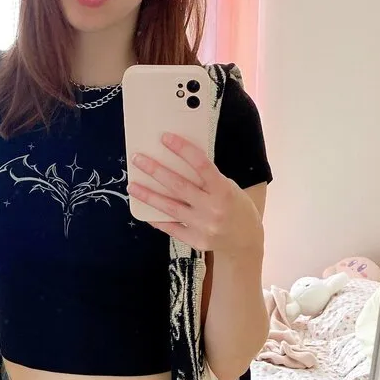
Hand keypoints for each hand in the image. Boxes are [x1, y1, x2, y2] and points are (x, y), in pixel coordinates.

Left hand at [128, 133, 262, 256]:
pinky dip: (157, 219)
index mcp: (223, 190)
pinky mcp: (196, 241)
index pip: (201, 165)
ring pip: (170, 208)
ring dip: (149, 195)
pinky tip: (145, 211)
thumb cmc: (235, 207)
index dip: (182, 149)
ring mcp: (203, 227)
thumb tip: (177, 161)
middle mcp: (213, 209)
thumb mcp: (228, 187)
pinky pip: (172, 228)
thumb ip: (207, 178)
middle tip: (138, 159)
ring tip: (133, 186)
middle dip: (156, 171)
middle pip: (179, 186)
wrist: (246, 241)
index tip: (165, 138)